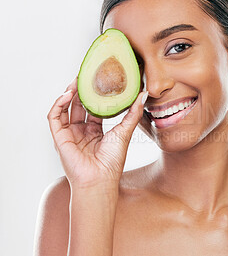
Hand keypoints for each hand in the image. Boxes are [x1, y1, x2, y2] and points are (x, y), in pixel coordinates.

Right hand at [47, 77, 147, 191]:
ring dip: (69, 94)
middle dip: (81, 91)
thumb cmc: (112, 161)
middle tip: (86, 76)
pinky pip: (54, 117)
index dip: (95, 95)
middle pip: (78, 106)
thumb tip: (144, 94)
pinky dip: (58, 104)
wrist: (99, 179)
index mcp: (95, 132)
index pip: (93, 108)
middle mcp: (81, 132)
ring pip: (65, 109)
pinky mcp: (59, 137)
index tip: (99, 80)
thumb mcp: (125, 131)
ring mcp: (69, 135)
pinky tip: (67, 94)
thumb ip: (133, 112)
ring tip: (76, 81)